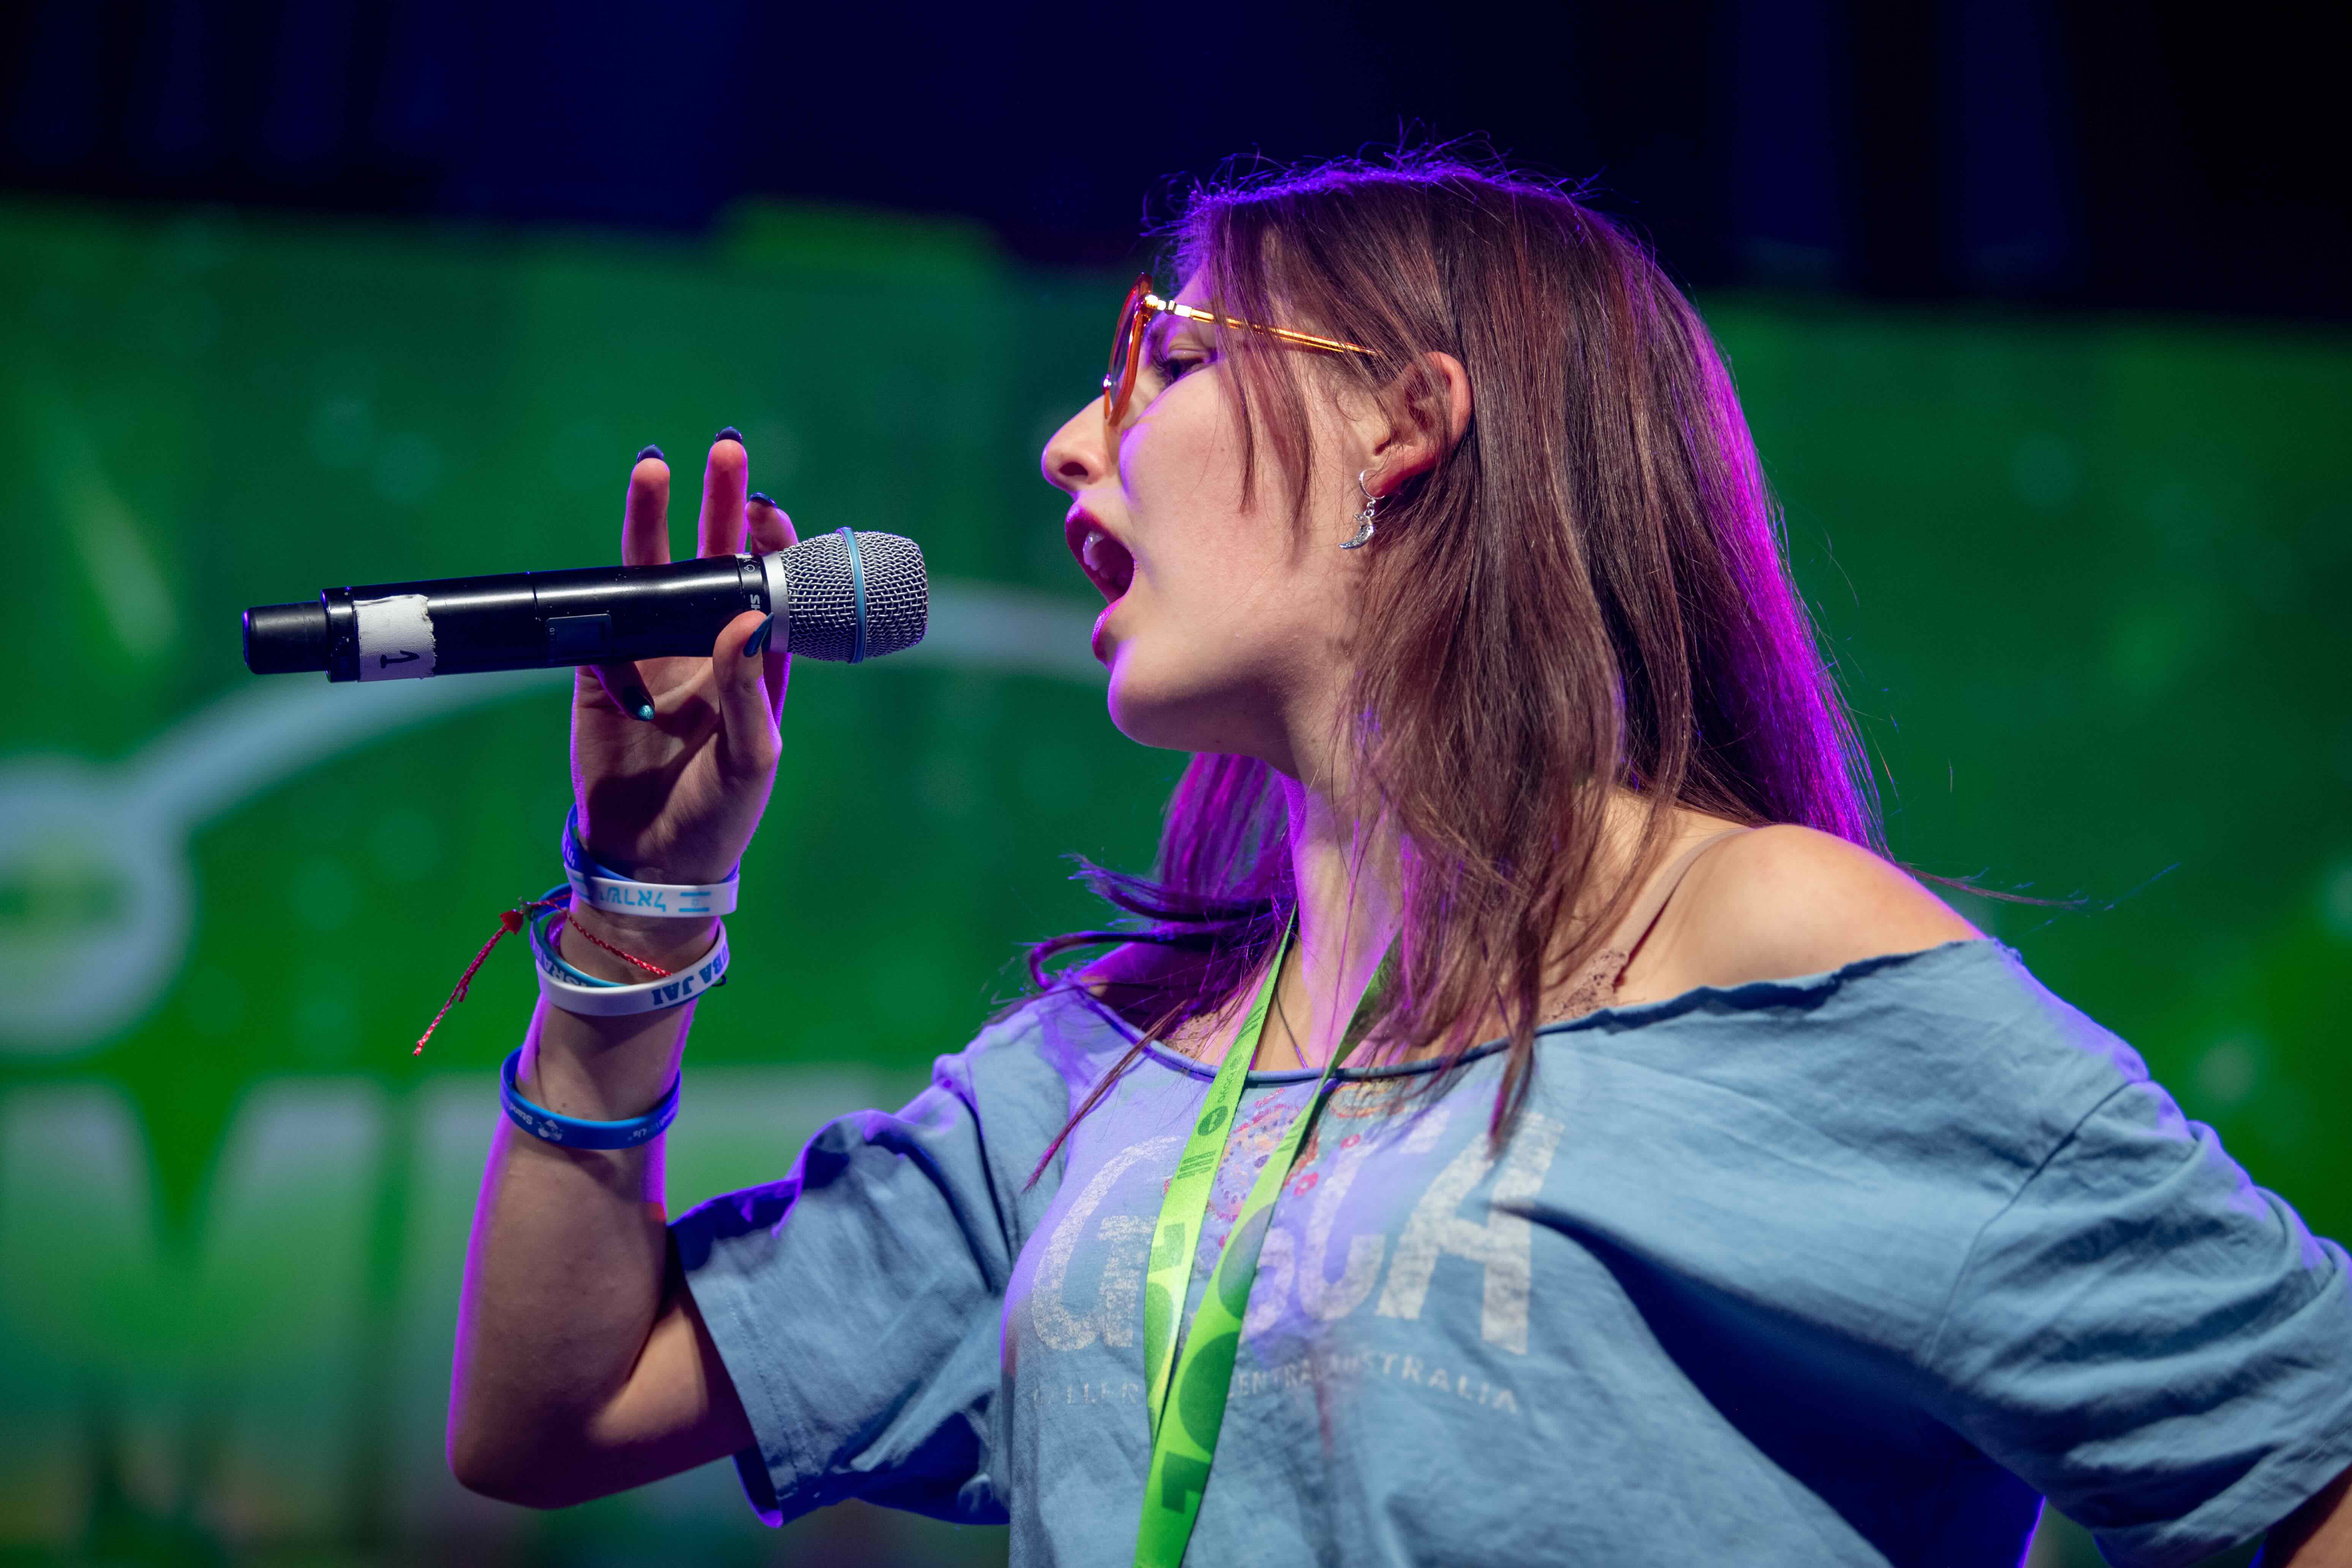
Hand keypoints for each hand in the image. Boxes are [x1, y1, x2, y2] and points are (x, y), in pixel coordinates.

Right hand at [571, 435, 793, 894]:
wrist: (653, 865)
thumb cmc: (720, 816)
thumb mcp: (751, 758)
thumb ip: (749, 690)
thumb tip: (748, 618)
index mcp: (759, 665)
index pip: (769, 587)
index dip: (770, 545)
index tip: (767, 512)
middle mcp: (709, 649)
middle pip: (715, 561)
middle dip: (721, 506)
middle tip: (727, 449)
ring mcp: (654, 658)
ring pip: (653, 576)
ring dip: (654, 523)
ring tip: (654, 466)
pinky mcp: (603, 676)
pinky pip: (602, 623)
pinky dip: (604, 592)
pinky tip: (613, 558)